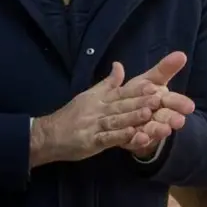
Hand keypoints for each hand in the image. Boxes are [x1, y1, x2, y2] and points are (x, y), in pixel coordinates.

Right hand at [30, 61, 163, 166]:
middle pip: (120, 106)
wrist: (48, 134)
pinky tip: (131, 135)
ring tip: (148, 114)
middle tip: (158, 99)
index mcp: (99, 99)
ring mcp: (94, 126)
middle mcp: (97, 110)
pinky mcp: (90, 142)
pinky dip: (119, 136)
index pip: (119, 93)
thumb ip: (107, 83)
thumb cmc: (71, 116)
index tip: (153, 86)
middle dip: (139, 102)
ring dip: (131, 117)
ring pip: (115, 121)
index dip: (136, 90)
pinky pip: (106, 138)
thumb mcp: (88, 95)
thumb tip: (119, 65)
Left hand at [120, 51, 194, 157]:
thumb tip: (181, 54)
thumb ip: (164, 69)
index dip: (180, 104)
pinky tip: (140, 138)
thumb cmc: (140, 96)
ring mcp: (146, 129)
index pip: (174, 101)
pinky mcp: (133, 140)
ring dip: (157, 130)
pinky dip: (138, 140)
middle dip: (172, 119)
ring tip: (162, 130)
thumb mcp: (150, 80)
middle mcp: (157, 116)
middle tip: (178, 121)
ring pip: (153, 130)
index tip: (189, 107)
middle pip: (166, 117)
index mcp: (163, 100)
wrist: (122, 114)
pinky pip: (136, 141)